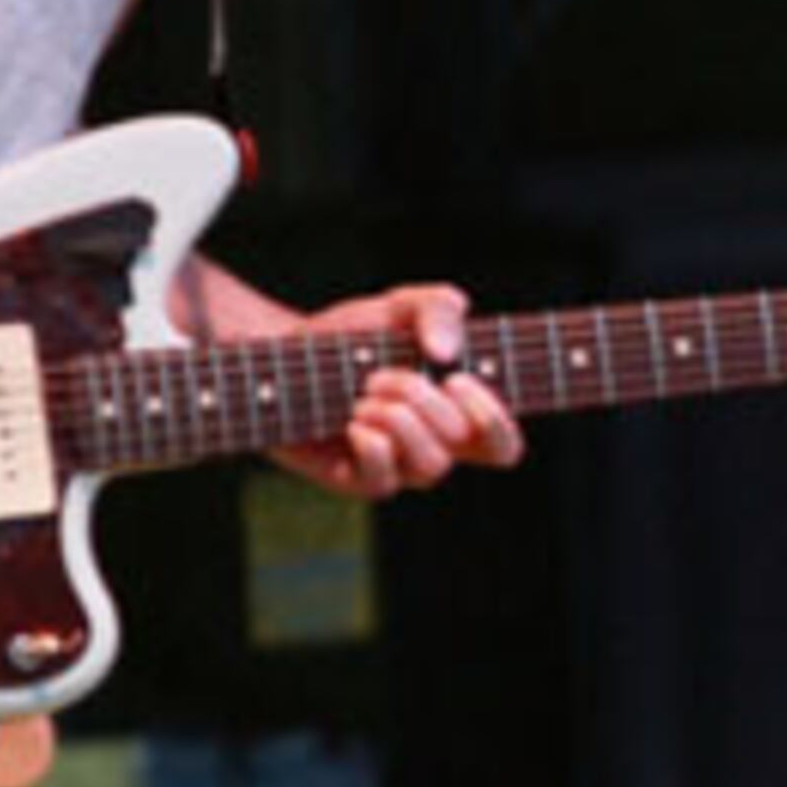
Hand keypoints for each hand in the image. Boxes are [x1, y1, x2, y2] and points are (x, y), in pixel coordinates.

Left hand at [269, 285, 524, 498]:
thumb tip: (446, 353)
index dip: (494, 420)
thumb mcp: (401, 306)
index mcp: (456, 411)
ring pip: (432, 466)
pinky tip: (351, 419)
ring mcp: (398, 467)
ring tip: (363, 393)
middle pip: (463, 444)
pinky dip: (372, 444)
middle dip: (426, 401)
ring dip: (398, 419)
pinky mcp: (357, 480)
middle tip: (383, 374)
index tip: (456, 378)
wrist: (282, 353)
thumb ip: (439, 309)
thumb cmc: (352, 334)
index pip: (504, 444)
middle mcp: (434, 445)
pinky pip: (385, 481)